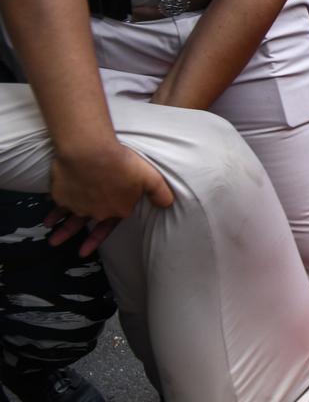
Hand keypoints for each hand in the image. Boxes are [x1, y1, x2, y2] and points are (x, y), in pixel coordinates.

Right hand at [45, 143, 173, 255]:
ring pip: (70, 219)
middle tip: (68, 247)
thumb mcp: (150, 178)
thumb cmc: (122, 163)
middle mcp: (97, 212)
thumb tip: (167, 204)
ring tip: (53, 239)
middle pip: (89, 222)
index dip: (100, 235)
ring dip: (62, 229)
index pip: (111, 225)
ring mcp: (78, 205)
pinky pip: (57, 205)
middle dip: (79, 235)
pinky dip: (52, 211)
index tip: (86, 250)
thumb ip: (160, 193)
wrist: (89, 151)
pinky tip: (48, 217)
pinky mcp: (61, 195)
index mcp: (118, 210)